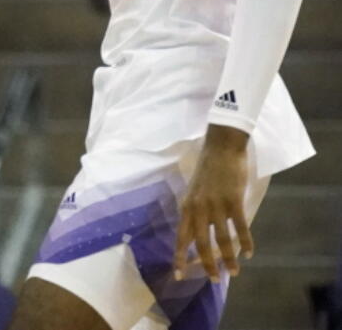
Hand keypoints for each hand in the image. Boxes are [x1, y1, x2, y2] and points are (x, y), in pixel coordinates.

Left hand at [173, 126, 253, 282]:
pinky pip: (240, 227)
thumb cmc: (209, 170)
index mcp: (187, 206)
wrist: (221, 147)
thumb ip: (196, 212)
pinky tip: (248, 253)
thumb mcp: (195, 192)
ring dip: (229, 258)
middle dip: (207, 264)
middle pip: (201, 243)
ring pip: (221, 239)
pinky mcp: (233, 200)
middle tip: (215, 280)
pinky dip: (245, 242)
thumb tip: (198, 234)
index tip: (179, 275)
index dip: (179, 257)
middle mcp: (198, 208)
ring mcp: (215, 205)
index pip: (181, 237)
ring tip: (235, 272)